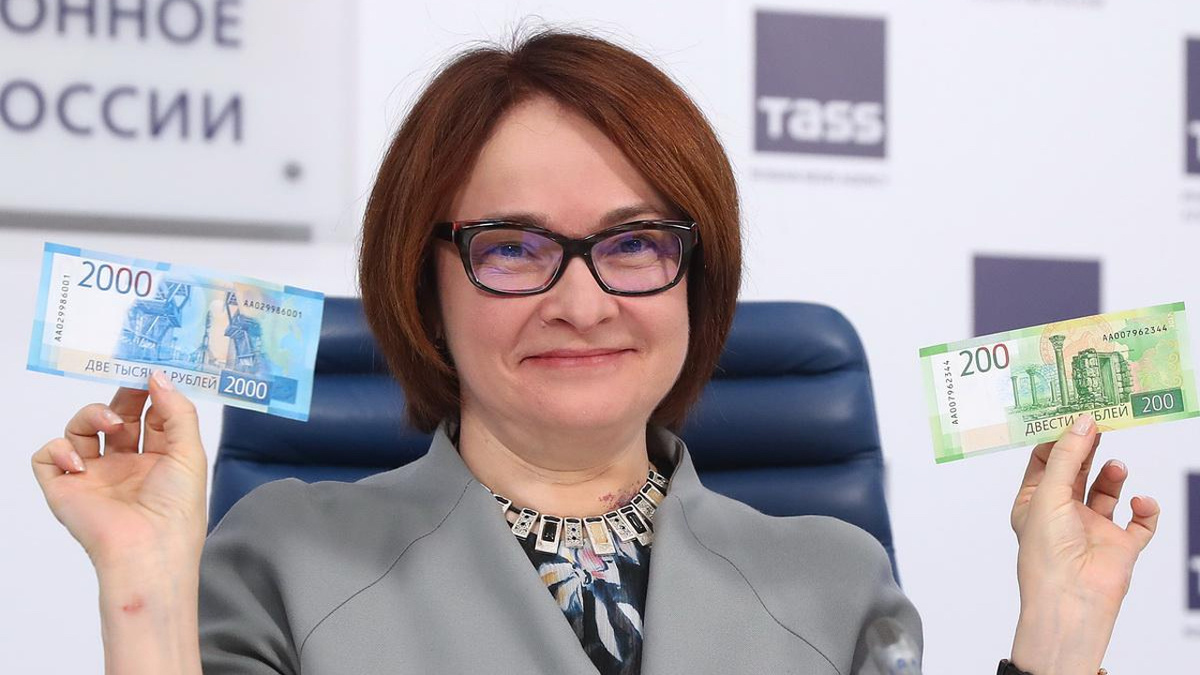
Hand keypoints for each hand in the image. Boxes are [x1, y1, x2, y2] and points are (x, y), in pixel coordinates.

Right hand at [31, 371, 208, 573]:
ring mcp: (94, 477)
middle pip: (115, 417)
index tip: (150, 370)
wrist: (147, 551)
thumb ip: (177, 411)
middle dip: (121, 397)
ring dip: (91, 416)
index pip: (149, 416)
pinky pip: (47, 457)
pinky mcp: (64, 489)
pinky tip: (81, 463)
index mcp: (158, 460)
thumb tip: (158, 376)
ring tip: (110, 426)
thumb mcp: (190, 453)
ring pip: (80, 430)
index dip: (150, 394)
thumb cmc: (176, 509)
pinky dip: (58, 450)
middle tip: (128, 381)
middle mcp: (125, 467)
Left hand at [1009, 414, 1159, 673]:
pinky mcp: (1120, 547)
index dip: (1057, 438)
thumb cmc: (1046, 552)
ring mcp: (1092, 529)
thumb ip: (1067, 456)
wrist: (1072, 601)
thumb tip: (1082, 422)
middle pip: (1076, 471)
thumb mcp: (1048, 493)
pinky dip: (1145, 510)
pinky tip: (1140, 503)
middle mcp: (1062, 514)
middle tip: (1101, 424)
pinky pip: (1139, 523)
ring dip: (1113, 476)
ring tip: (1116, 466)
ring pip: (1107, 492)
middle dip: (1087, 449)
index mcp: (1034, 503)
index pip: (1043, 462)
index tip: (1071, 414)